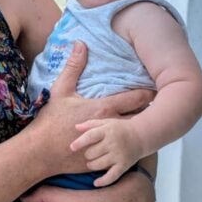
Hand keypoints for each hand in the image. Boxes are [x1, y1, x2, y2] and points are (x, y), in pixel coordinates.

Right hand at [30, 43, 155, 180]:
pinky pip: (127, 152)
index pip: (136, 98)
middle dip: (151, 110)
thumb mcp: (61, 90)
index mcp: (104, 108)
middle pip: (142, 117)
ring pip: (136, 135)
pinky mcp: (106, 158)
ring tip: (152, 121)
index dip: (149, 92)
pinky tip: (136, 141)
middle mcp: (112, 126)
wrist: (42, 152)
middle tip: (160, 103)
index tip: (156, 87)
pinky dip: (133, 144)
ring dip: (144, 127)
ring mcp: (110, 144)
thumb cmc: (51, 121)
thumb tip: (81, 44)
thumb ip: (74, 67)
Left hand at [70, 117, 144, 187]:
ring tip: (92, 162)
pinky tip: (96, 182)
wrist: (141, 135)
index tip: (72, 147)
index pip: (90, 136)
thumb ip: (91, 124)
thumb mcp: (106, 122)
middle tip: (91, 153)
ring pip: (98, 165)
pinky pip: (112, 176)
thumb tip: (76, 127)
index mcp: (107, 131)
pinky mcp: (124, 165)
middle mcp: (113, 143)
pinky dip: (103, 181)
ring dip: (91, 165)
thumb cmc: (119, 128)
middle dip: (88, 155)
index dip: (79, 143)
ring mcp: (118, 155)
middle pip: (92, 153)